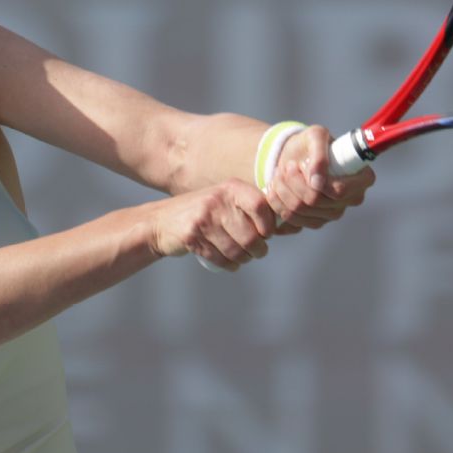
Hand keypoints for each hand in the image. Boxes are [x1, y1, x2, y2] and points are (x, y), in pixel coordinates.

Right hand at [150, 179, 277, 270]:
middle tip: (257, 252)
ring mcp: (203, 217)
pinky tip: (229, 262)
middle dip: (258, 250)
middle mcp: (218, 199)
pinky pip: (219, 258)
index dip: (269, 225)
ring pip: (236, 251)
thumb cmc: (205, 214)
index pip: (261, 206)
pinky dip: (228, 265)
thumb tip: (289, 225)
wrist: (163, 221)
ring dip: (243, 259)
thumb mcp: (227, 201)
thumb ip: (253, 209)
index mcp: (232, 188)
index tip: (266, 234)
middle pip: (251, 236)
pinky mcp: (191, 235)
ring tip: (243, 257)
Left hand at [265, 125, 373, 233]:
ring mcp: (334, 213)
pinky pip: (293, 219)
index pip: (339, 191)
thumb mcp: (315, 136)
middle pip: (316, 201)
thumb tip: (317, 182)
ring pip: (301, 210)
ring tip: (278, 174)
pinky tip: (275, 188)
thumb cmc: (310, 143)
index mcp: (362, 178)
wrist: (296, 156)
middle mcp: (352, 199)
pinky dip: (278, 202)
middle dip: (293, 182)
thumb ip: (319, 155)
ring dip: (282, 190)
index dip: (315, 182)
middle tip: (286, 167)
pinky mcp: (316, 222)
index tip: (299, 164)